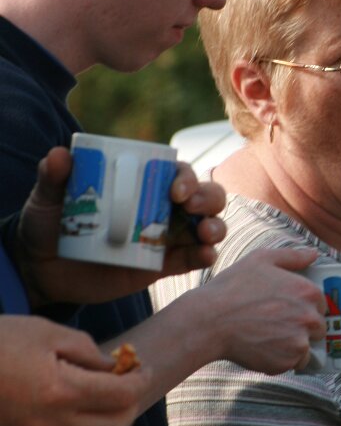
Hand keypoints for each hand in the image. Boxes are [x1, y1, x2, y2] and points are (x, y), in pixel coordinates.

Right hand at [0, 315, 142, 425]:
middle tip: (128, 379)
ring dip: (102, 413)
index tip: (142, 366)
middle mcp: (51, 425)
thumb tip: (110, 366)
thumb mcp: (45, 332)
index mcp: (61, 393)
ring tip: (96, 382)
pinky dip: (74, 418)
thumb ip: (86, 350)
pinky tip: (63, 393)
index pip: (122, 397)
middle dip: (130, 404)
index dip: (140, 379)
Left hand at [16, 146, 226, 306]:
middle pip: (203, 196)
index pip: (175, 172)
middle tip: (190, 206)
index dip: (185, 176)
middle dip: (208, 198)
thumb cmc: (46, 225)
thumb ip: (53, 177)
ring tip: (205, 234)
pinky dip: (205, 256)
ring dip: (214, 226)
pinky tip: (205, 256)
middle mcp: (160, 206)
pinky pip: (191, 259)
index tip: (175, 189)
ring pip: (206, 226)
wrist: (41, 270)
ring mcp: (164, 237)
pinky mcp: (161, 266)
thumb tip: (60, 155)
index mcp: (141, 183)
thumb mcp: (46, 198)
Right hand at [199, 245, 327, 373]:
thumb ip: (292, 256)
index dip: (306, 305)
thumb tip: (313, 254)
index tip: (289, 308)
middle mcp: (309, 317)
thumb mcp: (261, 259)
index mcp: (308, 291)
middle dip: (303, 326)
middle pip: (318, 327)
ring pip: (307, 347)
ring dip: (294, 344)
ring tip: (268, 336)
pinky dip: (282, 359)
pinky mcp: (287, 362)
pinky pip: (293, 363)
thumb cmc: (233, 288)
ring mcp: (300, 342)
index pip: (322, 303)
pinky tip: (263, 347)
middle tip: (277, 323)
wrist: (210, 321)